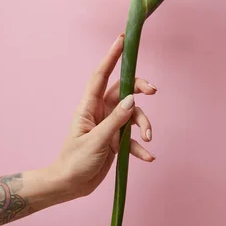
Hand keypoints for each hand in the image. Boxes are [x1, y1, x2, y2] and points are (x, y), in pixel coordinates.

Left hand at [46, 34, 156, 201]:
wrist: (71, 185)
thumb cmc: (75, 161)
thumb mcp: (96, 140)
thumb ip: (115, 120)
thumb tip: (133, 100)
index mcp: (89, 107)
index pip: (101, 76)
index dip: (111, 57)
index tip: (121, 40)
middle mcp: (100, 112)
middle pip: (125, 91)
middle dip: (140, 89)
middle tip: (154, 91)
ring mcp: (109, 126)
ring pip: (133, 115)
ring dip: (143, 125)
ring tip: (149, 139)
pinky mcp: (116, 141)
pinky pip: (132, 138)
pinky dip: (140, 147)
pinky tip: (148, 157)